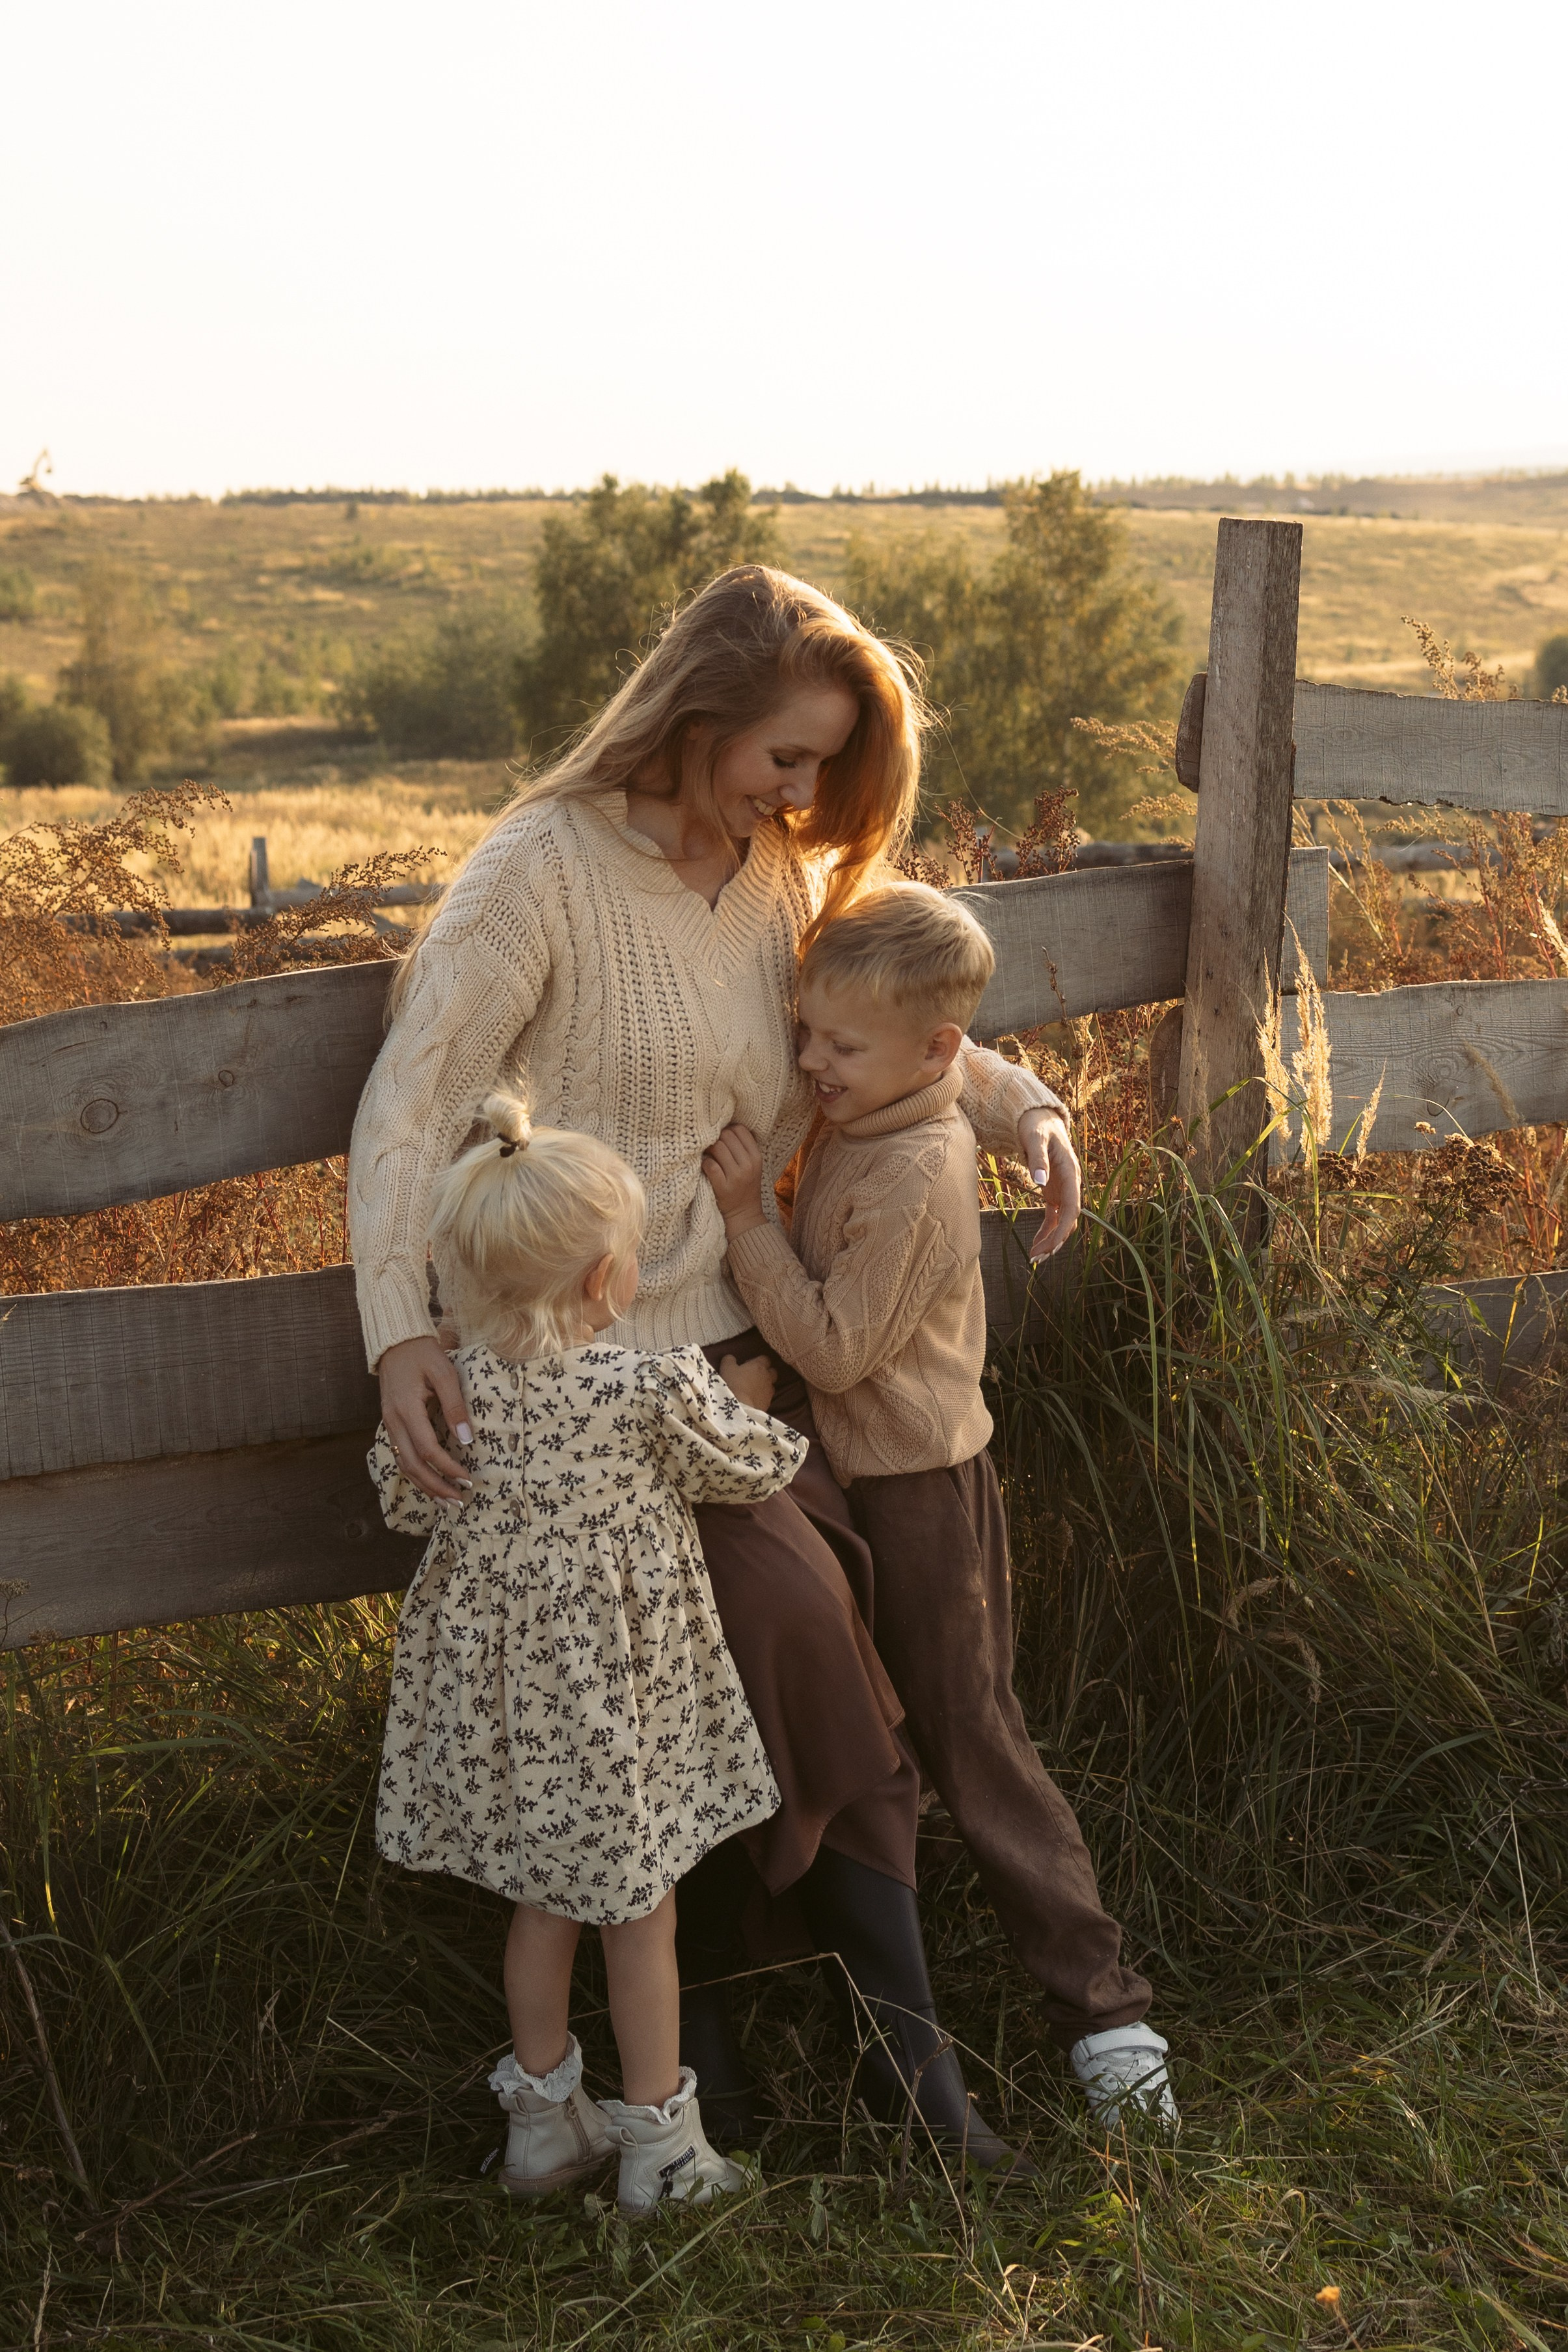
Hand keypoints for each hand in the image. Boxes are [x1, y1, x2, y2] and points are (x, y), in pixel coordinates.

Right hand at [378, 1335, 473, 1501]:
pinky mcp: (391, 1423)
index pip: (427, 1449)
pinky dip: (415, 1473)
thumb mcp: (445, 1373)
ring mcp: (389, 1423)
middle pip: (411, 1465)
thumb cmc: (424, 1353)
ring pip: (403, 1464)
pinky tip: (430, 1482)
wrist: (397, 1341)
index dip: (447, 1468)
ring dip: (424, 1485)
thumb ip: (455, 1407)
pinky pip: (400, 1455)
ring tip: (445, 1502)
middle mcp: (393, 1421)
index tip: (467, 1479)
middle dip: (435, 1487)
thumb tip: (467, 1440)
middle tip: (459, 1501)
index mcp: (406, 1409)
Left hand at [702, 1123, 766, 1236]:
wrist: (744, 1214)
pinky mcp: (723, 1187)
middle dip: (716, 1139)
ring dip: (708, 1150)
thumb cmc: (745, 1186)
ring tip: (709, 1156)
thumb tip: (723, 1125)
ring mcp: (736, 1176)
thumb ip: (742, 1147)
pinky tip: (706, 1168)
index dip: (728, 1130)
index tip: (722, 1138)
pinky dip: (704, 1163)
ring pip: (717, 1147)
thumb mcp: (752, 1165)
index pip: (740, 1129)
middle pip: (726, 1136)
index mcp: (756, 1156)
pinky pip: (709, 1165)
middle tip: (712, 1147)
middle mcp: (748, 1164)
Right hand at [720, 1352, 776, 1410]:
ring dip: (764, 1385)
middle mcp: (767, 1377)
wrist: (740, 1407)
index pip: (765, 1359)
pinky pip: (768, 1397)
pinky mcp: (768, 1403)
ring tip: (753, 1389)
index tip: (748, 1365)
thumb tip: (731, 1358)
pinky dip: (762, 1396)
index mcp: (759, 1366)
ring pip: (771, 1385)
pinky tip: (753, 1399)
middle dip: (766, 1372)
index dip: (758, 1361)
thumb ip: (729, 1360)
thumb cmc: (733, 1384)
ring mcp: (769, 1391)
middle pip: (772, 1371)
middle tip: (753, 1376)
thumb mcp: (727, 1368)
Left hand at [1017, 1107, 1080, 1260]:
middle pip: (1069, 1220)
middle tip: (1038, 1257)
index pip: (1073, 1207)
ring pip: (1061, 1222)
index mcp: (1071, 1173)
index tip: (1052, 1245)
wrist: (1038, 1118)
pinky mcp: (1053, 1193)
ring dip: (1051, 1240)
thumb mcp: (1035, 1138)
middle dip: (1056, 1240)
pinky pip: (1052, 1218)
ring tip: (1035, 1257)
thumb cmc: (1037, 1126)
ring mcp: (1062, 1191)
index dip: (1064, 1228)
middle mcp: (1070, 1185)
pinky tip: (1034, 1245)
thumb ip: (1037, 1158)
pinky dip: (1045, 1232)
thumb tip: (1039, 1181)